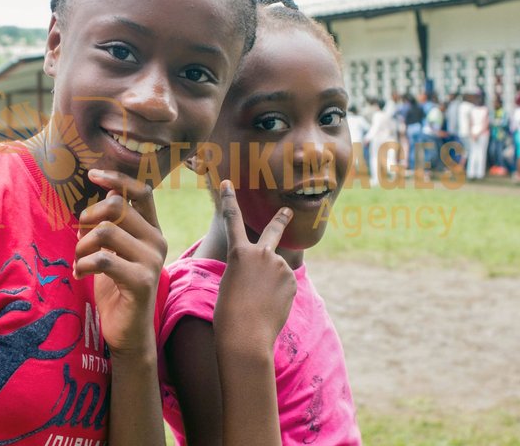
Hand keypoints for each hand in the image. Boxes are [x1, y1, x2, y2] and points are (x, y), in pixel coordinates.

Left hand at [74, 169, 166, 355]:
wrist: (128, 332)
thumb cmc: (116, 288)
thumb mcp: (114, 250)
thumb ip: (113, 225)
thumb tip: (103, 197)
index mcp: (152, 230)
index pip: (141, 191)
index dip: (116, 178)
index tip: (92, 174)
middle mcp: (157, 241)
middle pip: (117, 207)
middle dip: (88, 217)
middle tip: (78, 235)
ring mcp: (152, 261)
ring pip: (106, 232)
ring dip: (82, 245)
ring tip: (79, 260)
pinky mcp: (142, 281)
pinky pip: (104, 259)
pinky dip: (84, 264)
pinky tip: (80, 273)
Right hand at [213, 180, 295, 352]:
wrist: (246, 335)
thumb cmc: (229, 314)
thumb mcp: (230, 283)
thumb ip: (247, 269)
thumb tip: (267, 270)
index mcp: (238, 252)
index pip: (231, 220)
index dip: (228, 200)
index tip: (227, 184)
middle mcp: (261, 253)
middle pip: (273, 230)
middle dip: (280, 218)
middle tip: (288, 210)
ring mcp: (279, 266)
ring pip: (277, 271)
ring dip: (271, 284)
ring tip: (261, 303)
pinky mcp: (292, 280)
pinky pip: (285, 284)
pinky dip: (279, 294)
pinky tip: (271, 307)